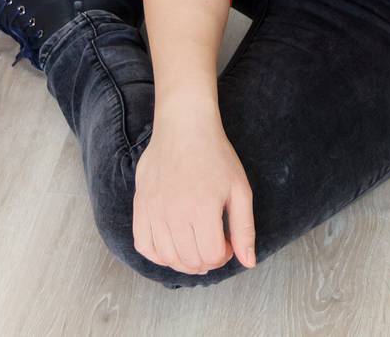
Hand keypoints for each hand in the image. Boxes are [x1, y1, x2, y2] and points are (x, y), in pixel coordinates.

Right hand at [132, 103, 256, 274]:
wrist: (184, 127)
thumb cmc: (215, 155)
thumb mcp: (240, 189)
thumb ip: (244, 228)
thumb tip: (248, 262)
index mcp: (202, 208)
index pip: (212, 256)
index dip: (225, 255)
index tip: (228, 242)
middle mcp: (174, 212)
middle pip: (190, 260)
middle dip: (207, 261)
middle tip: (213, 244)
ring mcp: (154, 209)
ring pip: (167, 257)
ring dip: (184, 261)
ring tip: (195, 247)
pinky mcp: (141, 204)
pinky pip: (143, 244)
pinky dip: (157, 255)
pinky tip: (171, 247)